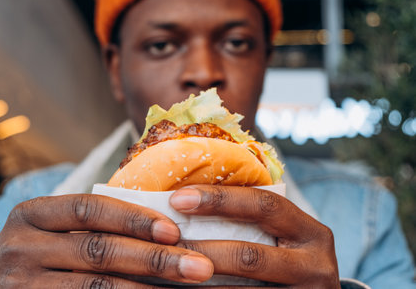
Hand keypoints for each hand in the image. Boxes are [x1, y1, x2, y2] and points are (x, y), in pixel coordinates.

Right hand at [0, 194, 213, 287]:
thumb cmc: (34, 262)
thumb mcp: (52, 236)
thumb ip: (92, 228)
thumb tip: (165, 228)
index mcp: (33, 215)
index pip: (90, 209)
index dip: (135, 219)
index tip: (174, 231)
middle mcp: (21, 247)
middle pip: (99, 249)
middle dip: (155, 259)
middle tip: (199, 267)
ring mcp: (19, 284)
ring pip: (96, 287)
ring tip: (187, 288)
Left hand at [169, 185, 340, 288]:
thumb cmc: (288, 259)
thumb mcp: (285, 236)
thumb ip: (255, 220)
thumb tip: (189, 197)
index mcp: (311, 233)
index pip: (263, 205)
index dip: (220, 200)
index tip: (178, 198)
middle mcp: (315, 267)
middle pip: (249, 255)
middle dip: (201, 248)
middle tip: (163, 243)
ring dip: (194, 283)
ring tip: (161, 273)